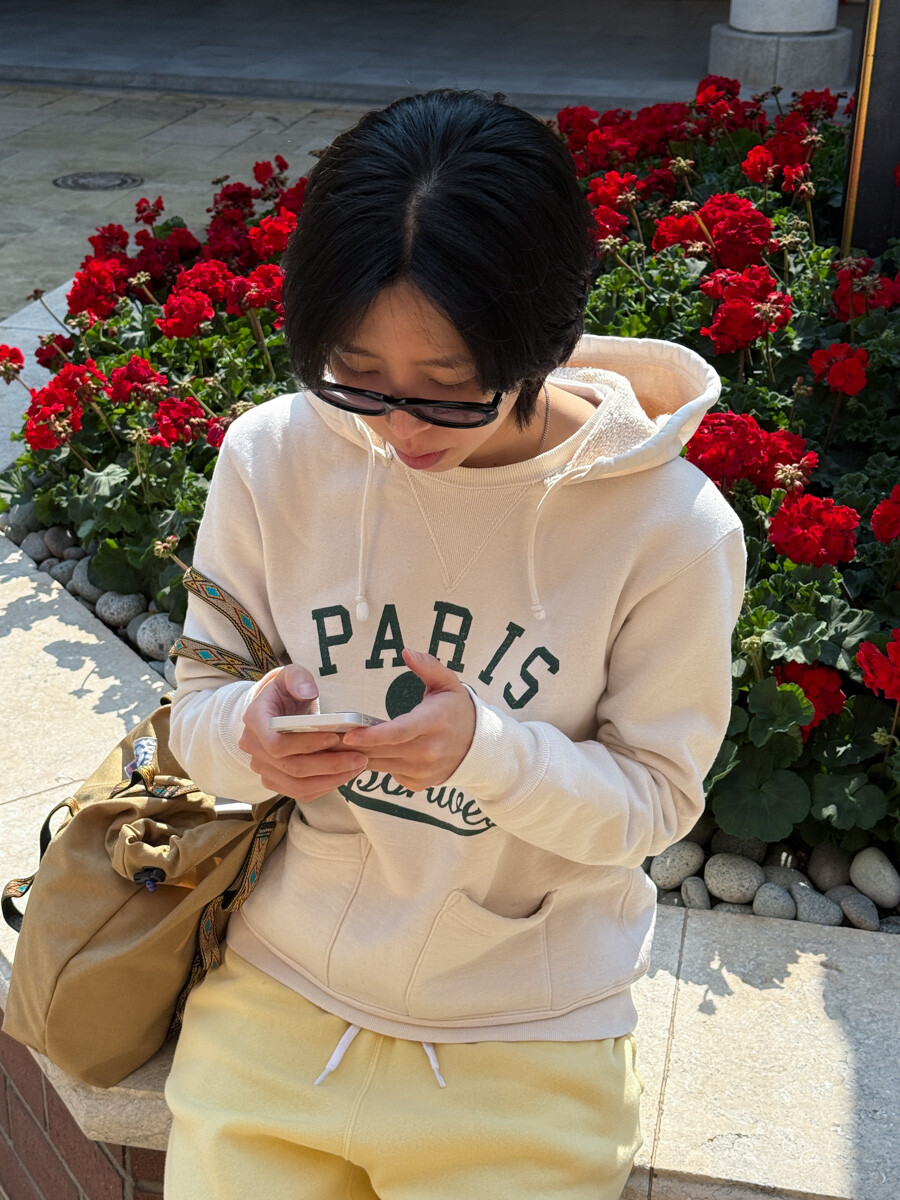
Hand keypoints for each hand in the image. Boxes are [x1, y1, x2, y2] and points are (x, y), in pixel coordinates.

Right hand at [239, 664, 367, 801]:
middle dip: (329, 765)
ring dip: (331, 780)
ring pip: (298, 786)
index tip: (336, 737)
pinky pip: (301, 792)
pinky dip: (326, 786)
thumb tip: (308, 692)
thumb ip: (299, 679)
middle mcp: (253, 749)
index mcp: (254, 721)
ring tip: (357, 766)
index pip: (277, 743)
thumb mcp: (292, 675)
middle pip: (292, 767)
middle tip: (359, 757)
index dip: (306, 744)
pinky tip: (346, 774)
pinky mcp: (276, 781)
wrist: (276, 710)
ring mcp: (263, 768)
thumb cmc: (286, 692)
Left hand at [342, 648, 475, 791]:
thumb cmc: (458, 710)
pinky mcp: (417, 783)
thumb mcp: (448, 683)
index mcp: (433, 724)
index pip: (398, 733)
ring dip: (357, 755)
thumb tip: (406, 652)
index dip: (371, 735)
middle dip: (351, 745)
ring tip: (334, 743)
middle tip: (326, 735)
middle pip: (382, 751)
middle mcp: (427, 752)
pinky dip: (376, 763)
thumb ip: (428, 666)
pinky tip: (364, 751)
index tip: (348, 733)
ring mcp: (422, 771)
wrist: (478, 747)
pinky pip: (388, 773)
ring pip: (380, 764)